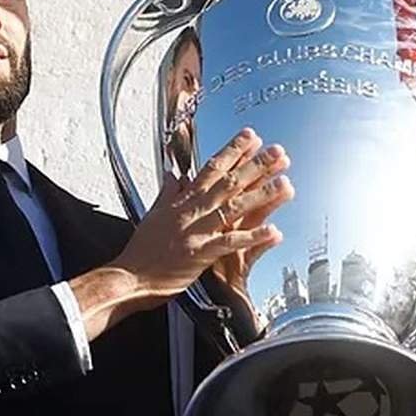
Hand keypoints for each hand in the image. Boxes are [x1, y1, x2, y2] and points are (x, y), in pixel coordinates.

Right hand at [110, 128, 293, 304]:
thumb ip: (167, 193)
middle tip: (278, 152)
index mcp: (181, 201)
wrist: (130, 277)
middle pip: (228, 182)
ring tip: (285, 183)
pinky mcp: (201, 254)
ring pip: (234, 208)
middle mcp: (191, 212)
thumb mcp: (152, 214)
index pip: (211, 169)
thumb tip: (172, 175)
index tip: (251, 137)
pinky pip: (231, 242)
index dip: (233, 151)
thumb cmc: (141, 251)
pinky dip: (253, 236)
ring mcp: (197, 231)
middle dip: (255, 165)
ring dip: (261, 195)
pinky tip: (273, 231)